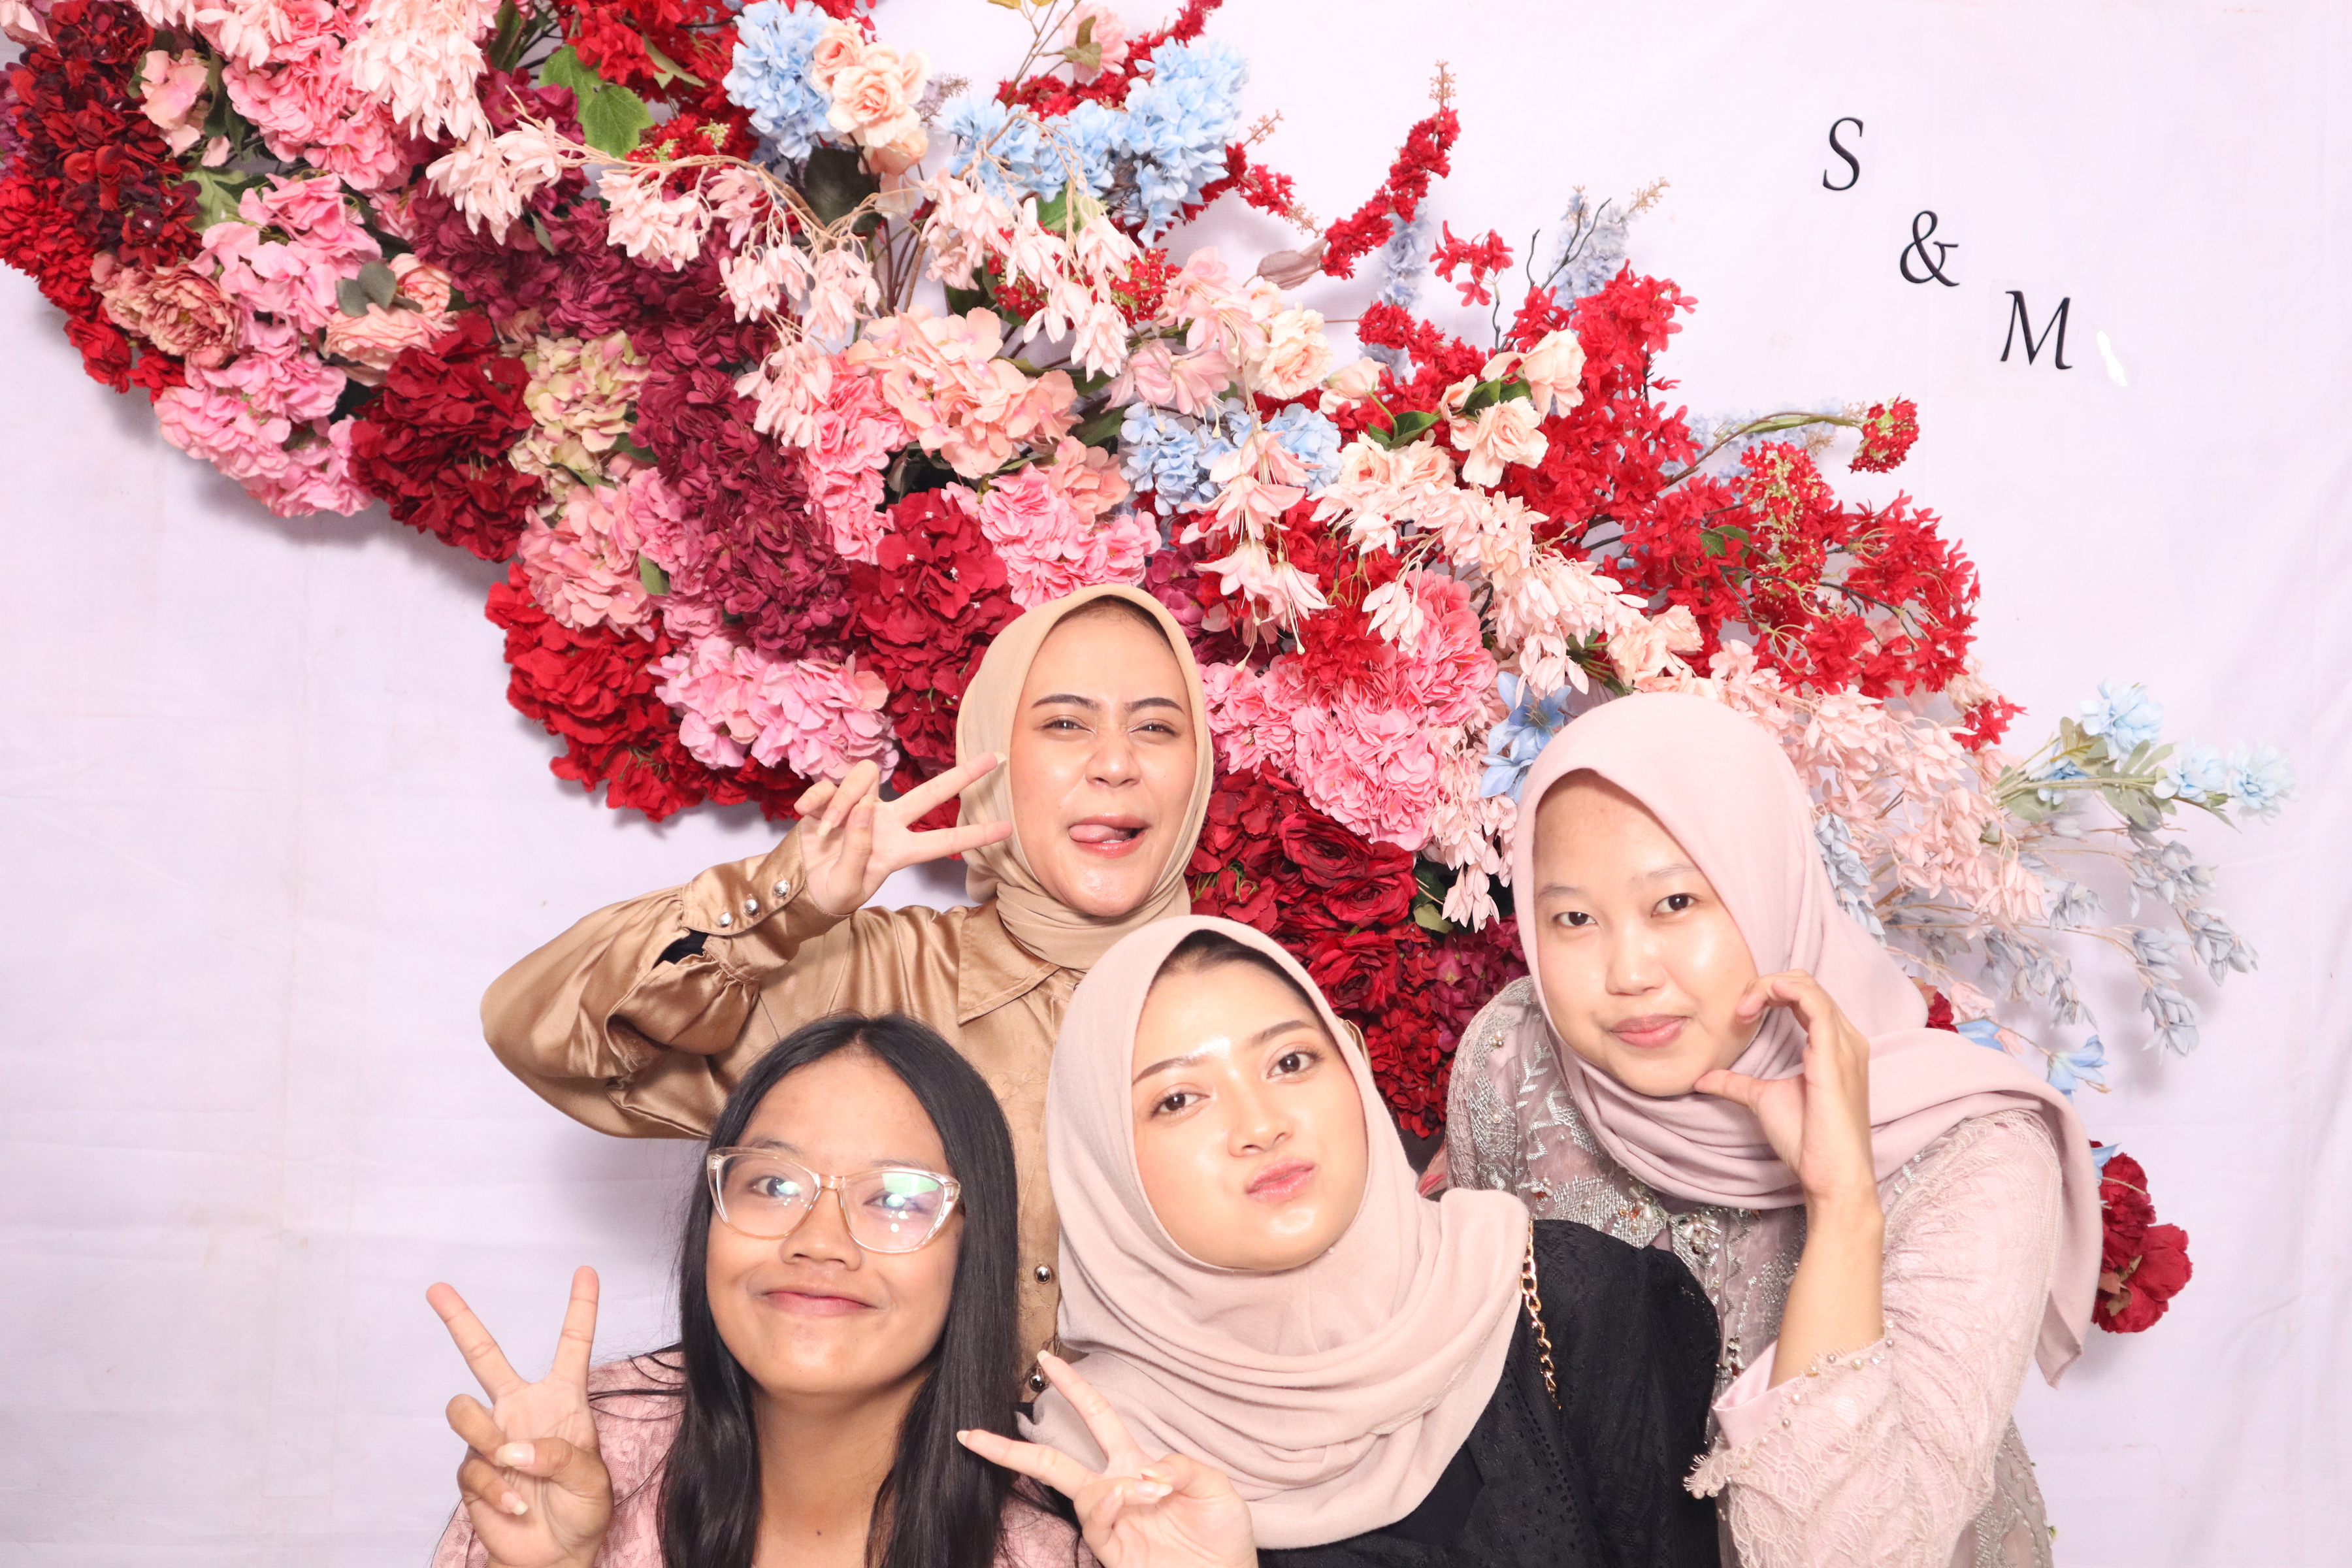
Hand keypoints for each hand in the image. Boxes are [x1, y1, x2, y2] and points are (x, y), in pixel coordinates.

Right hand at [426, 1267, 611, 1567]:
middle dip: (459, 1320)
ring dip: (486, 1435)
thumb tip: (512, 1446)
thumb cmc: (583, 1511)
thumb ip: (560, 1455)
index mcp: (562, 1399)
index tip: (586, 1271)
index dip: (581, 1308)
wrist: (555, 1555)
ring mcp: (493, 1438)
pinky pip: (471, 1465)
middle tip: (437, 1288)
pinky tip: (516, 1504)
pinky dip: (496, 1487)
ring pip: (463, 1410)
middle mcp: (521, 1409)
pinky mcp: (473, 1471)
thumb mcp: (592, 1480)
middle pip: (484, 1355)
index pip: (571, 1345)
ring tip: (513, 1465)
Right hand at [793, 753, 1014, 918]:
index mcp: (898, 851)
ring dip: (846, 799)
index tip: (1007, 828)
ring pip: (866, 780)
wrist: (799, 887)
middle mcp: (887, 823)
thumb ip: (859, 849)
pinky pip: (829, 786)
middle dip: (963, 776)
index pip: (943, 841)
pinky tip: (808, 816)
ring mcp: (862, 808)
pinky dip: (817, 801)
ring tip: (828, 829)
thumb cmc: (833, 890)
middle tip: (995, 757)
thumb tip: (866, 805)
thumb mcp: (848, 883)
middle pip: (930, 793)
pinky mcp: (833, 799)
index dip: (974, 835)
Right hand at [957, 1352, 1256, 1567]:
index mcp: (1137, 1465)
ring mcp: (1113, 1523)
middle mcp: (1117, 1490)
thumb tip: (1146, 1467)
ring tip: (1148, 1491)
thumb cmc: (1224, 1535)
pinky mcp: (1115, 1551)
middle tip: (974, 1433)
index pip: (1097, 1417)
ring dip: (1107, 1485)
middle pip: (1055, 1461)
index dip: (1074, 1389)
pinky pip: (1096, 1524)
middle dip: (1012, 1448)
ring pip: (1077, 1492)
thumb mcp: (1215, 1486)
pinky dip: (1109, 1503)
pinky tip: (1131, 1497)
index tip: (1047, 1361)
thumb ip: (1183, 1465)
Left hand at [1694, 971, 1878, 1210]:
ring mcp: (1845, 1045)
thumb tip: (1703, 1078)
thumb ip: (1738, 1083)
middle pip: (1807, 984)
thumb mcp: (1764, 1100)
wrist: (1832, 1175)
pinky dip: (1787, 990)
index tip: (1740, 1015)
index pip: (1805, 996)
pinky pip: (1815, 1004)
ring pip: (1809, 987)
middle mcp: (1846, 1039)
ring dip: (1770, 987)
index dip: (1769, 993)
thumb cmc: (1807, 1141)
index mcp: (1834, 1046)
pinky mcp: (1835, 1055)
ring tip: (1744, 1009)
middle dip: (1766, 987)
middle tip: (1739, 1011)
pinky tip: (1763, 997)